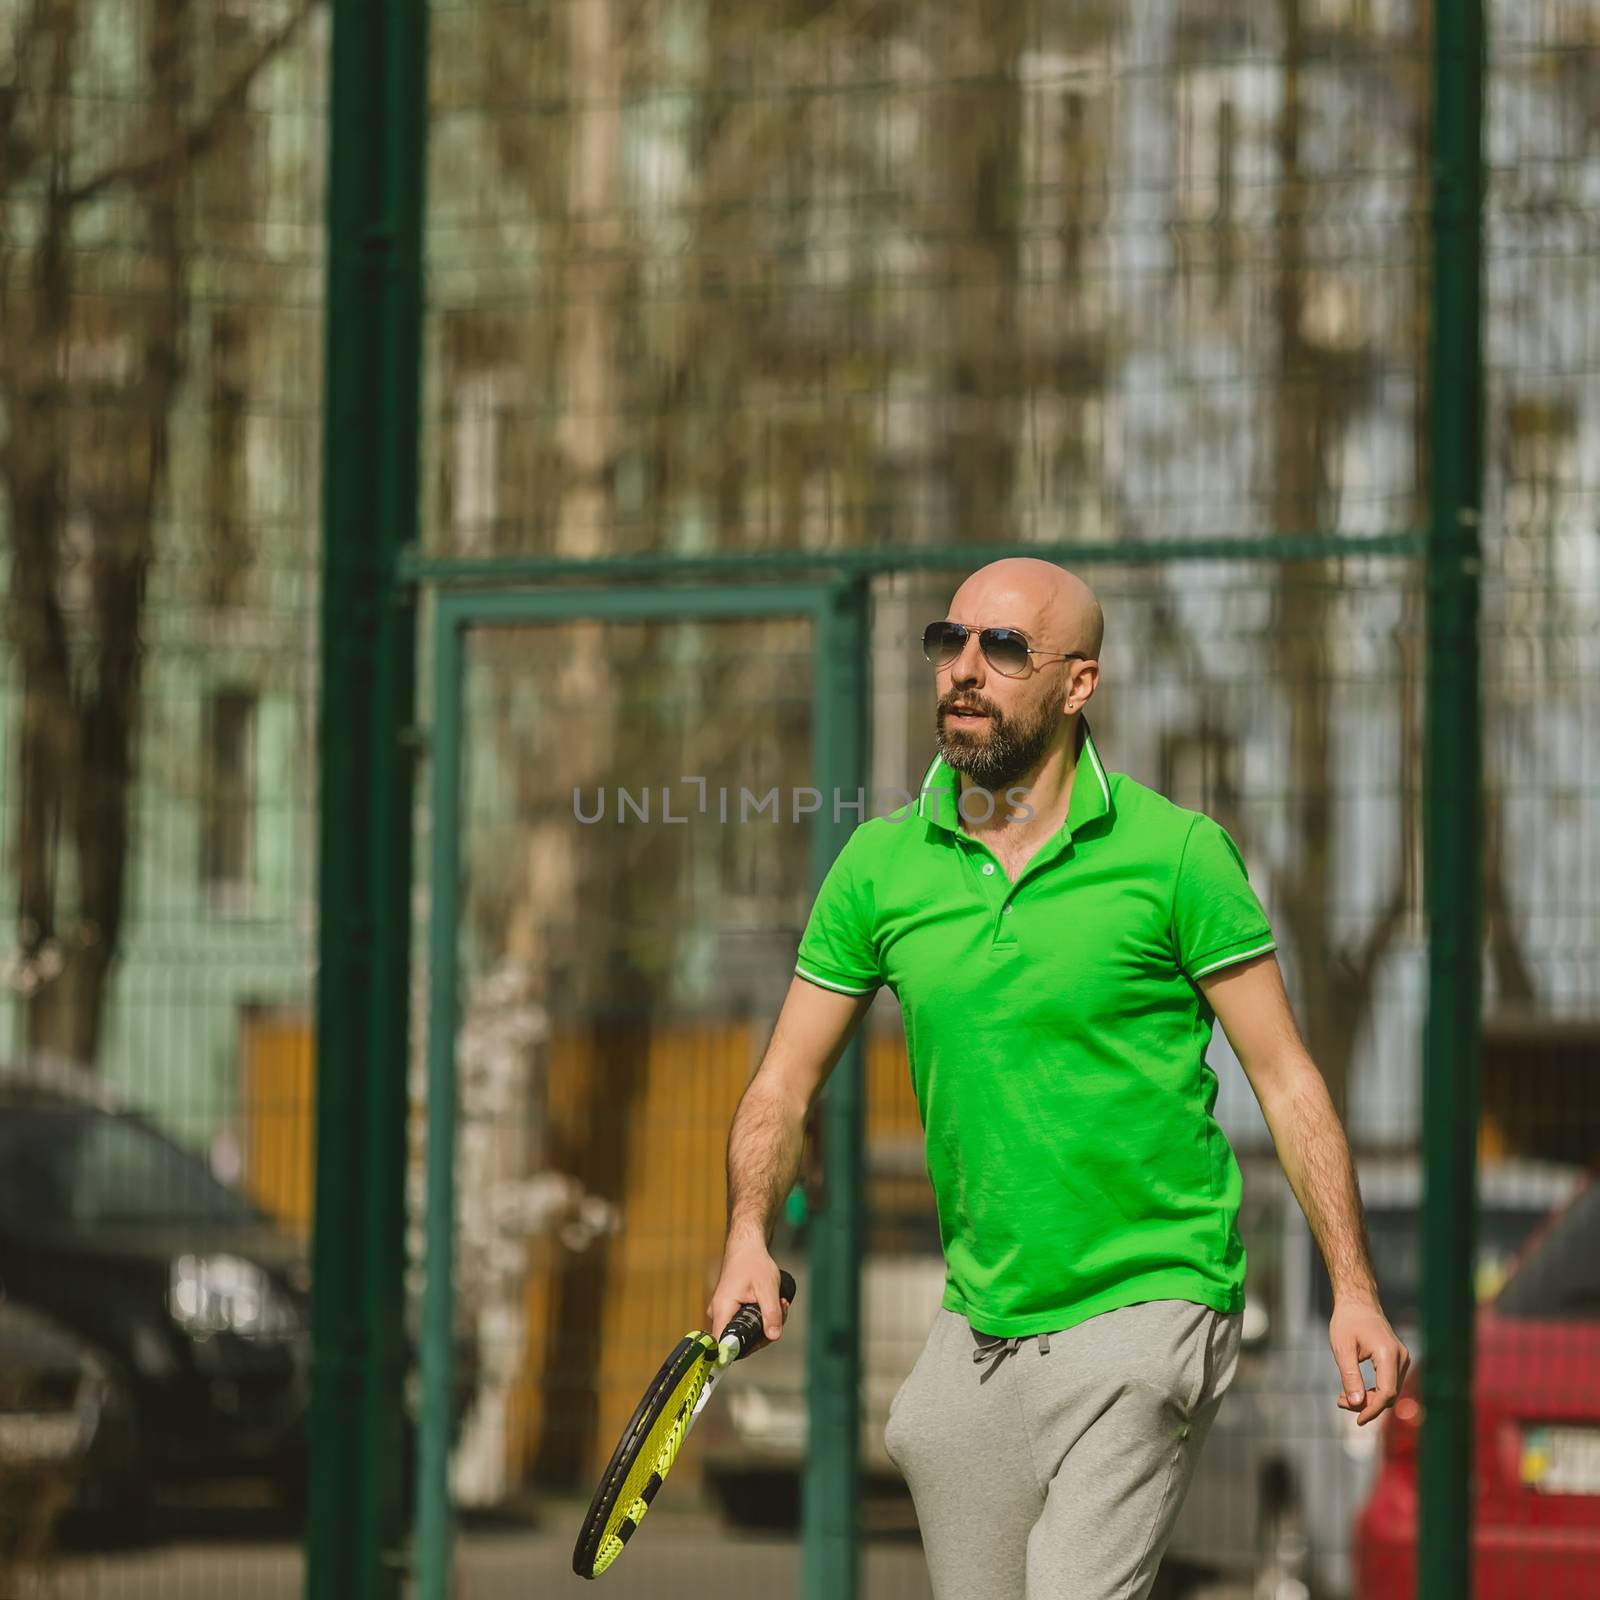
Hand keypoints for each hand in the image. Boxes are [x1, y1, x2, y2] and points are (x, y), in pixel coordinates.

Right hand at [705, 1238, 790, 1355]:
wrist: (746, 1247)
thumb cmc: (753, 1262)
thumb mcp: (768, 1288)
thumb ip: (771, 1313)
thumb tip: (773, 1336)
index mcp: (723, 1310)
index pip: (723, 1344)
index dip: (740, 1350)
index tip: (761, 1343)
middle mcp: (719, 1314)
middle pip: (739, 1340)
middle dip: (764, 1332)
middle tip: (781, 1313)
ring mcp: (724, 1312)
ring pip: (745, 1331)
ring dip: (765, 1322)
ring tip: (780, 1304)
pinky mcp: (731, 1309)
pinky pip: (745, 1322)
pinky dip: (760, 1316)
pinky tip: (773, 1304)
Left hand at [1329, 1297, 1410, 1426]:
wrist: (1358, 1302)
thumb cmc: (1347, 1322)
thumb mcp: (1342, 1349)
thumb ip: (1350, 1377)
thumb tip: (1356, 1404)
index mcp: (1388, 1354)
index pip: (1386, 1393)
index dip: (1372, 1409)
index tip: (1357, 1420)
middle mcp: (1401, 1357)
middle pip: (1389, 1394)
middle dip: (1367, 1404)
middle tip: (1340, 1403)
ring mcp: (1402, 1358)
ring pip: (1390, 1390)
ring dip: (1370, 1399)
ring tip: (1343, 1398)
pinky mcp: (1398, 1359)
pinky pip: (1389, 1382)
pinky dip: (1374, 1390)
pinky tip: (1355, 1391)